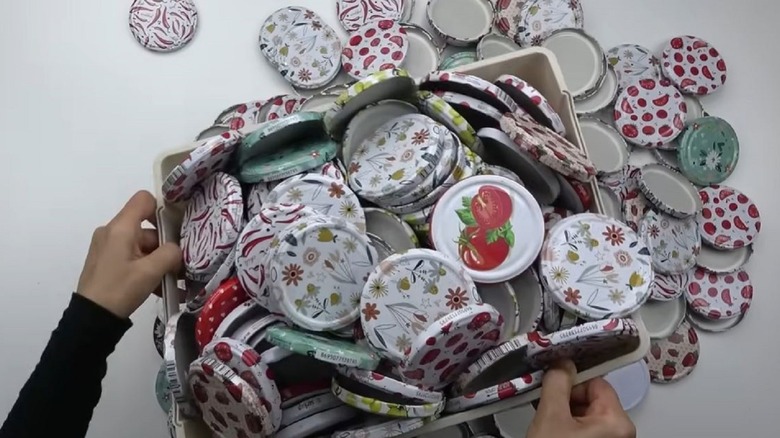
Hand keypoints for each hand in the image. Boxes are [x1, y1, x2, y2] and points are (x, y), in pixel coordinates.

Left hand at [77, 191, 180, 317]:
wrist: (91, 318)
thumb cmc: (120, 289)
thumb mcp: (150, 272)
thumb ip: (170, 253)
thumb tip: (177, 250)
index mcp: (121, 228)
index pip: (144, 200)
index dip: (162, 209)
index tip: (176, 230)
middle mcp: (112, 232)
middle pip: (147, 228)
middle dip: (165, 246)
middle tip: (179, 266)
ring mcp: (108, 247)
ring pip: (142, 245)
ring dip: (158, 261)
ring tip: (172, 282)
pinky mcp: (107, 261)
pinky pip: (133, 257)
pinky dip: (147, 269)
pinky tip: (159, 288)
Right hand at [528, 361, 635, 437]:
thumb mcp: (551, 416)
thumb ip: (557, 384)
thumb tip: (562, 363)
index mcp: (617, 421)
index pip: (596, 382)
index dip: (572, 381)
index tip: (554, 382)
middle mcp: (620, 431)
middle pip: (591, 397)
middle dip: (566, 398)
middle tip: (546, 406)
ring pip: (586, 412)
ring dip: (565, 411)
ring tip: (548, 423)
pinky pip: (585, 427)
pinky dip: (568, 424)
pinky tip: (553, 430)